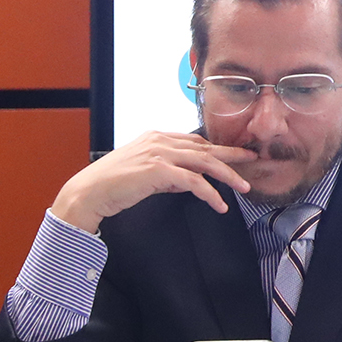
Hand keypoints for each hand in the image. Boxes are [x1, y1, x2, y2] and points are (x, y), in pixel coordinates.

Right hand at [50, 130, 256, 233]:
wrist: (88, 192)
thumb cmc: (112, 185)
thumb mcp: (144, 172)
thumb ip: (167, 173)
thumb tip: (188, 182)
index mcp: (157, 137)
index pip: (196, 141)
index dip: (218, 148)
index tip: (236, 155)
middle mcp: (160, 140)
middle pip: (206, 147)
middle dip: (233, 154)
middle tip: (254, 160)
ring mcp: (159, 153)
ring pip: (205, 162)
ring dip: (228, 175)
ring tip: (244, 187)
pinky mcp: (158, 171)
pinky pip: (193, 182)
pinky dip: (210, 194)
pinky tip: (219, 204)